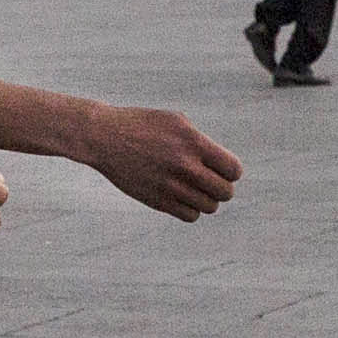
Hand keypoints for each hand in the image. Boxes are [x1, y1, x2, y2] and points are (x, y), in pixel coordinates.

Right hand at [76, 102, 240, 223]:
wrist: (105, 138)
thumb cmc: (143, 126)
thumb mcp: (176, 122)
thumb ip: (202, 142)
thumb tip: (223, 164)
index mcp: (193, 143)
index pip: (233, 170)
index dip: (231, 171)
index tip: (221, 168)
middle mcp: (184, 166)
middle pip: (225, 192)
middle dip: (222, 187)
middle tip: (209, 181)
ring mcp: (170, 186)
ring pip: (209, 207)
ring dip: (206, 199)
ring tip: (194, 188)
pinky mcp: (157, 201)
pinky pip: (190, 216)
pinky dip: (192, 210)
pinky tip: (182, 196)